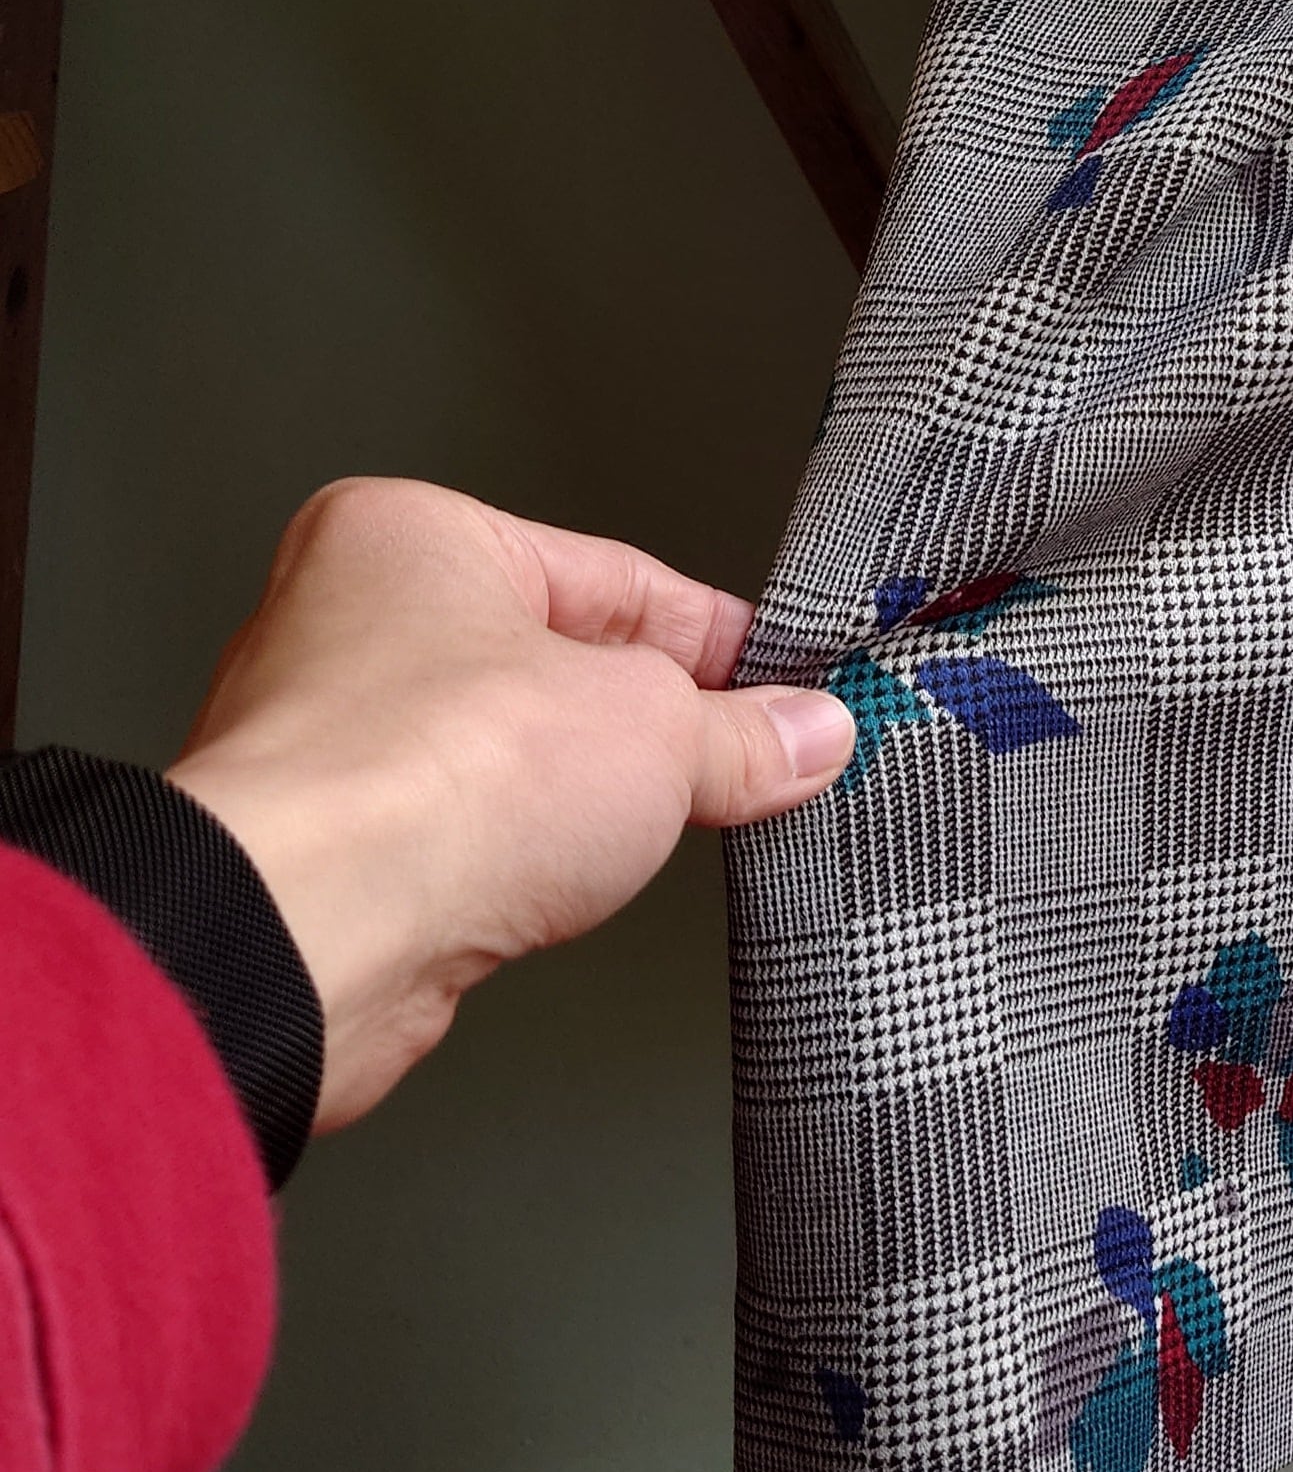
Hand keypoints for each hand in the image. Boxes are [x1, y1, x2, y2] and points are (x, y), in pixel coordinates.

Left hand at [165, 478, 852, 1130]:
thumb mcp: (655, 731)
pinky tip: (569, 888)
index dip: (718, 641)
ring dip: (586, 803)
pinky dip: (523, 864)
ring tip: (655, 833)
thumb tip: (806, 733)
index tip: (786, 690)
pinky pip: (465, 842)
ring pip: (510, 763)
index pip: (612, 578)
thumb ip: (743, 733)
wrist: (307, 934)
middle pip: (561, 671)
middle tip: (751, 764)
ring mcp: (331, 746)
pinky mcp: (331, 855)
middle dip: (657, 728)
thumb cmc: (424, 779)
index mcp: (411, 537)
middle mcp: (348, 625)